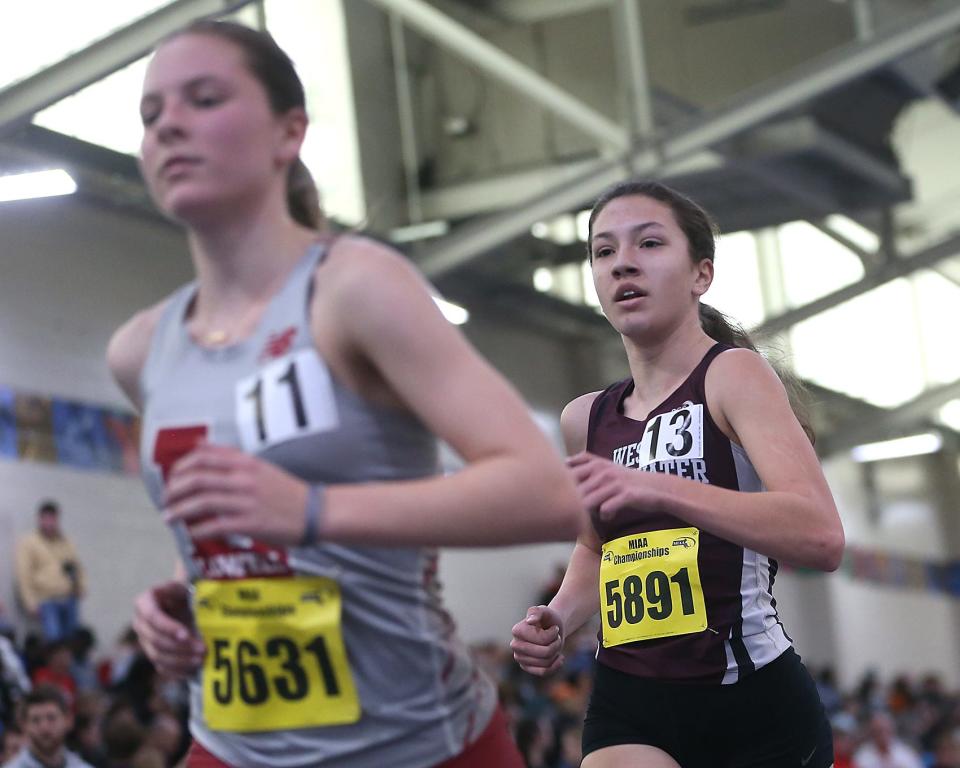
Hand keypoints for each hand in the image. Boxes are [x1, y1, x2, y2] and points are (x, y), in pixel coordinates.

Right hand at [133, 581, 204, 678]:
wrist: (185, 603)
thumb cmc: (186, 591)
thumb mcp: (185, 585)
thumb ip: (187, 585)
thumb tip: (188, 580)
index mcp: (145, 602)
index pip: (152, 616)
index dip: (168, 628)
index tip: (186, 635)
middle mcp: (140, 623)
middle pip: (155, 639)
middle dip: (180, 647)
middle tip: (202, 649)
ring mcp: (145, 640)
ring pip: (158, 656)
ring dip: (181, 660)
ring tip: (201, 659)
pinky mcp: (153, 653)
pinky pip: (162, 667)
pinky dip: (177, 671)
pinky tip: (194, 669)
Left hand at [163, 443, 308, 544]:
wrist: (315, 512)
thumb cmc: (285, 491)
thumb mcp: (259, 466)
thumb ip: (229, 456)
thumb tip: (198, 444)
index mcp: (245, 463)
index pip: (202, 458)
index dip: (180, 468)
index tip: (171, 478)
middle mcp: (244, 479)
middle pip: (197, 480)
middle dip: (174, 490)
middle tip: (165, 500)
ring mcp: (247, 502)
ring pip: (202, 503)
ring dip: (180, 511)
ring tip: (169, 518)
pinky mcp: (251, 524)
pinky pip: (216, 526)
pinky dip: (198, 531)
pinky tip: (192, 534)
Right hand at [510, 605, 564, 675]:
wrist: (552, 627)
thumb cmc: (548, 618)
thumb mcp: (545, 611)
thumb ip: (537, 611)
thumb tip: (530, 621)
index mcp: (517, 630)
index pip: (542, 640)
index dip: (553, 634)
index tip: (554, 628)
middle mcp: (515, 645)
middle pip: (545, 653)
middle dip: (556, 645)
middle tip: (556, 637)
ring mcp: (520, 658)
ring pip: (546, 663)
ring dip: (556, 653)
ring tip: (555, 644)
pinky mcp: (526, 667)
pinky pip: (544, 672)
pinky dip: (556, 665)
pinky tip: (559, 657)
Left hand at [566, 451, 661, 520]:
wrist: (657, 487)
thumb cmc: (628, 481)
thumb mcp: (607, 467)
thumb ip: (587, 464)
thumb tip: (564, 464)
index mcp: (596, 464)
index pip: (569, 471)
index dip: (563, 486)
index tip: (566, 495)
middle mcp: (603, 471)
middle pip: (575, 489)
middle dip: (572, 503)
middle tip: (576, 511)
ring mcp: (614, 483)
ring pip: (588, 501)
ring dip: (587, 512)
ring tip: (591, 516)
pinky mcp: (625, 495)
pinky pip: (605, 509)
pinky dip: (604, 516)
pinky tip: (608, 517)